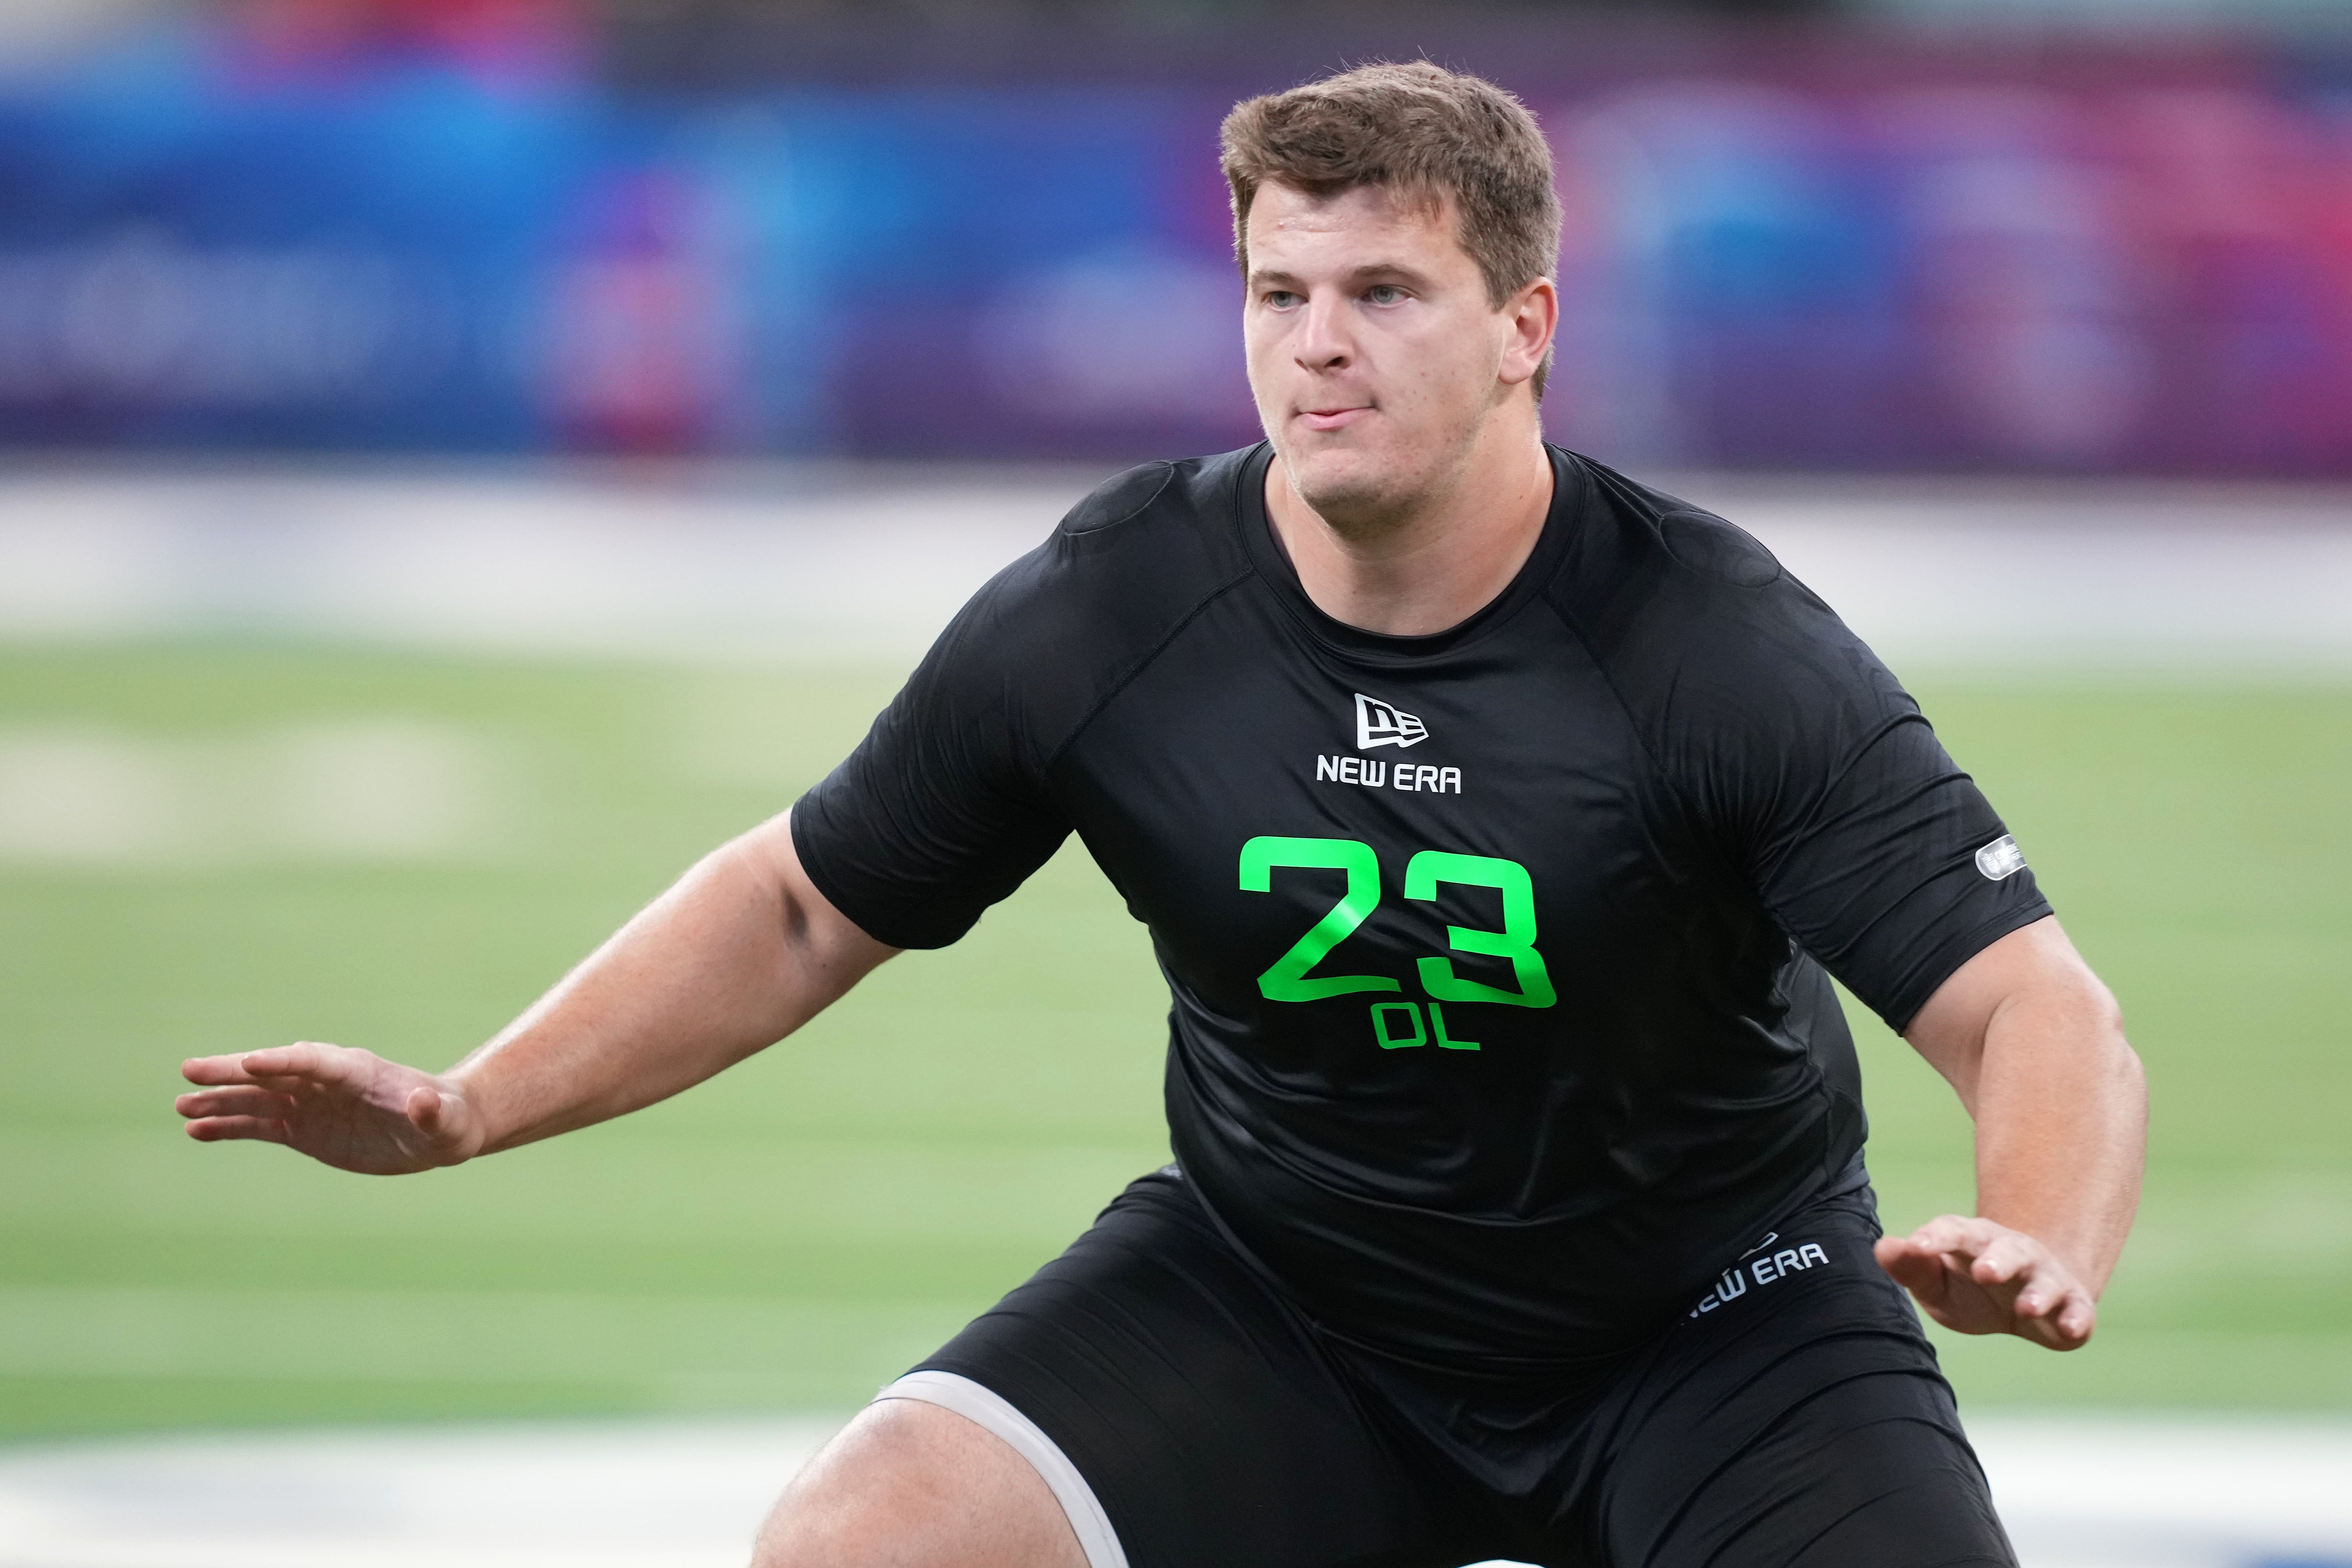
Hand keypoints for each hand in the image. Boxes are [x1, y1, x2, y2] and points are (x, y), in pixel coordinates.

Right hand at [177, 1042, 484, 1174]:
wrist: (437, 1131)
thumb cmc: (447, 1122)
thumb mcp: (446, 1122)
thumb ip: (431, 1113)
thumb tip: (422, 1102)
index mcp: (359, 1072)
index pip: (314, 1061)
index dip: (283, 1061)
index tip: (250, 1063)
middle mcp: (327, 1082)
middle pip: (273, 1072)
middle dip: (234, 1071)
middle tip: (191, 1070)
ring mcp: (311, 1104)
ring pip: (258, 1099)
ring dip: (221, 1102)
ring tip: (182, 1106)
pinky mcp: (302, 1128)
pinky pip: (260, 1125)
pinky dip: (229, 1127)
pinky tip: (197, 1130)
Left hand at [1874, 1214, 2095, 1350]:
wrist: (2029, 1302)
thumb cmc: (1971, 1289)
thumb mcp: (1936, 1283)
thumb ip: (1910, 1268)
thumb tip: (1884, 1247)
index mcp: (1973, 1241)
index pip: (1952, 1231)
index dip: (1935, 1237)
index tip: (1917, 1247)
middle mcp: (2012, 1252)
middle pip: (2005, 1249)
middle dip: (1996, 1259)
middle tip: (1984, 1272)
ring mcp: (2046, 1277)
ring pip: (2044, 1279)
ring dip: (2037, 1292)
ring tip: (2027, 1306)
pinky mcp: (2072, 1305)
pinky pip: (2079, 1310)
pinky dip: (2077, 1318)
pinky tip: (2070, 1328)